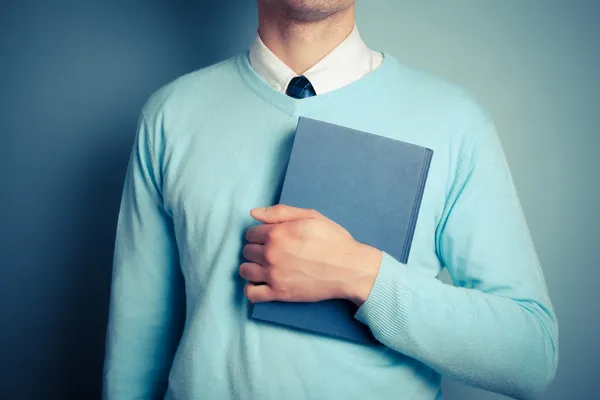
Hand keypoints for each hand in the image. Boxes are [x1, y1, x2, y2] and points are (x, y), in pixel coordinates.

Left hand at [240, 203, 382, 305]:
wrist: (349, 268)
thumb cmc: (333, 240)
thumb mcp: (310, 216)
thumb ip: (280, 212)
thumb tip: (253, 213)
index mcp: (276, 233)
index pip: (250, 233)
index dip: (260, 234)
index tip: (270, 238)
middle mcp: (270, 254)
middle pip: (246, 251)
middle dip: (256, 250)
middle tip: (272, 252)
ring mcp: (273, 275)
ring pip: (245, 271)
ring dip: (252, 267)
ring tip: (266, 267)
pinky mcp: (279, 293)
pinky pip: (251, 293)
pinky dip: (253, 289)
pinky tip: (262, 283)